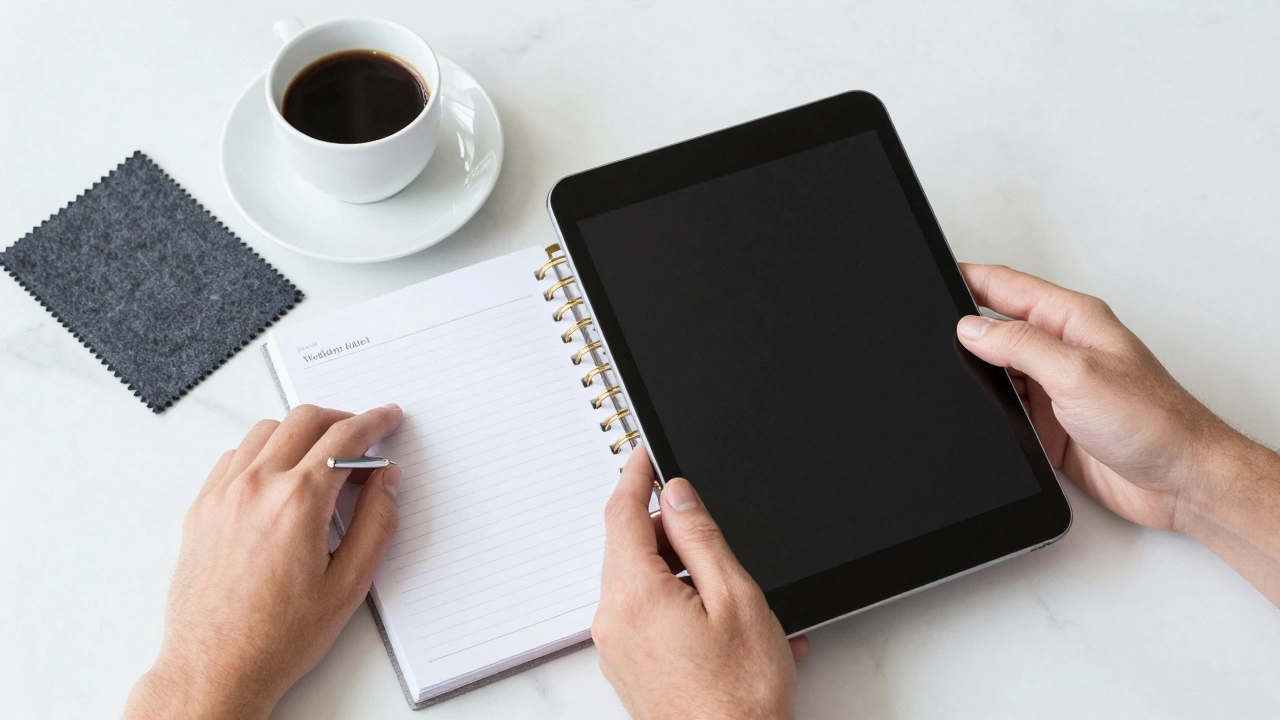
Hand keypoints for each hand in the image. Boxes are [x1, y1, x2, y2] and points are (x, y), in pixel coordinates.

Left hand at [125, 404, 403, 719]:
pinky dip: (264, 452)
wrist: (215, 667)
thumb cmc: (277, 636)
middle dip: (342, 419)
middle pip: (305, 420)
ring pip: (267, 431)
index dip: (374, 422)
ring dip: (301, 433)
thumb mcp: (349, 584)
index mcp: (298, 502)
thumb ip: (376, 522)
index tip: (387, 419)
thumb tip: (386, 481)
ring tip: (322, 461)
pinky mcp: (202, 508)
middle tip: (363, 437)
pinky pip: (235, 457)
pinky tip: (280, 479)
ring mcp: (223, 494)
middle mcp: (256, 487)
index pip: (344, 438)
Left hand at [593, 450, 808, 719]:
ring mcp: (618, 649)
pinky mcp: (629, 669)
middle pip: (630, 547)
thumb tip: (677, 496)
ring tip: (738, 597)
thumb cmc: (739, 699)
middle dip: (669, 530)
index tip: (646, 454)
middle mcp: (614, 621)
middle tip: (714, 533)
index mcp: (636, 595)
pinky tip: (726, 624)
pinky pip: (647, 616)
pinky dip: (681, 606)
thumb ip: (701, 538)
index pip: (622, 513)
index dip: (636, 476)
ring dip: (683, 573)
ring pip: (640, 582)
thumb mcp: (736, 598)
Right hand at [956, 264, 1279, 603]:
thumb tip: (972, 329)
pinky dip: (988, 410)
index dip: (967, 278)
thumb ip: (1021, 346)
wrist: (1180, 481)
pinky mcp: (1049, 424)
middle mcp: (1062, 349)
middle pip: (996, 326)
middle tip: (926, 325)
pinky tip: (977, 412)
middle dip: (961, 326)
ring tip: (947, 373)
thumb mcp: (1077, 373)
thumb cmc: (1155, 422)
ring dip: (975, 373)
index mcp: (1073, 320)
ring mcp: (1055, 387)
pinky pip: (1005, 408)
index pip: (1006, 287)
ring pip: (996, 370)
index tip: (934, 275)